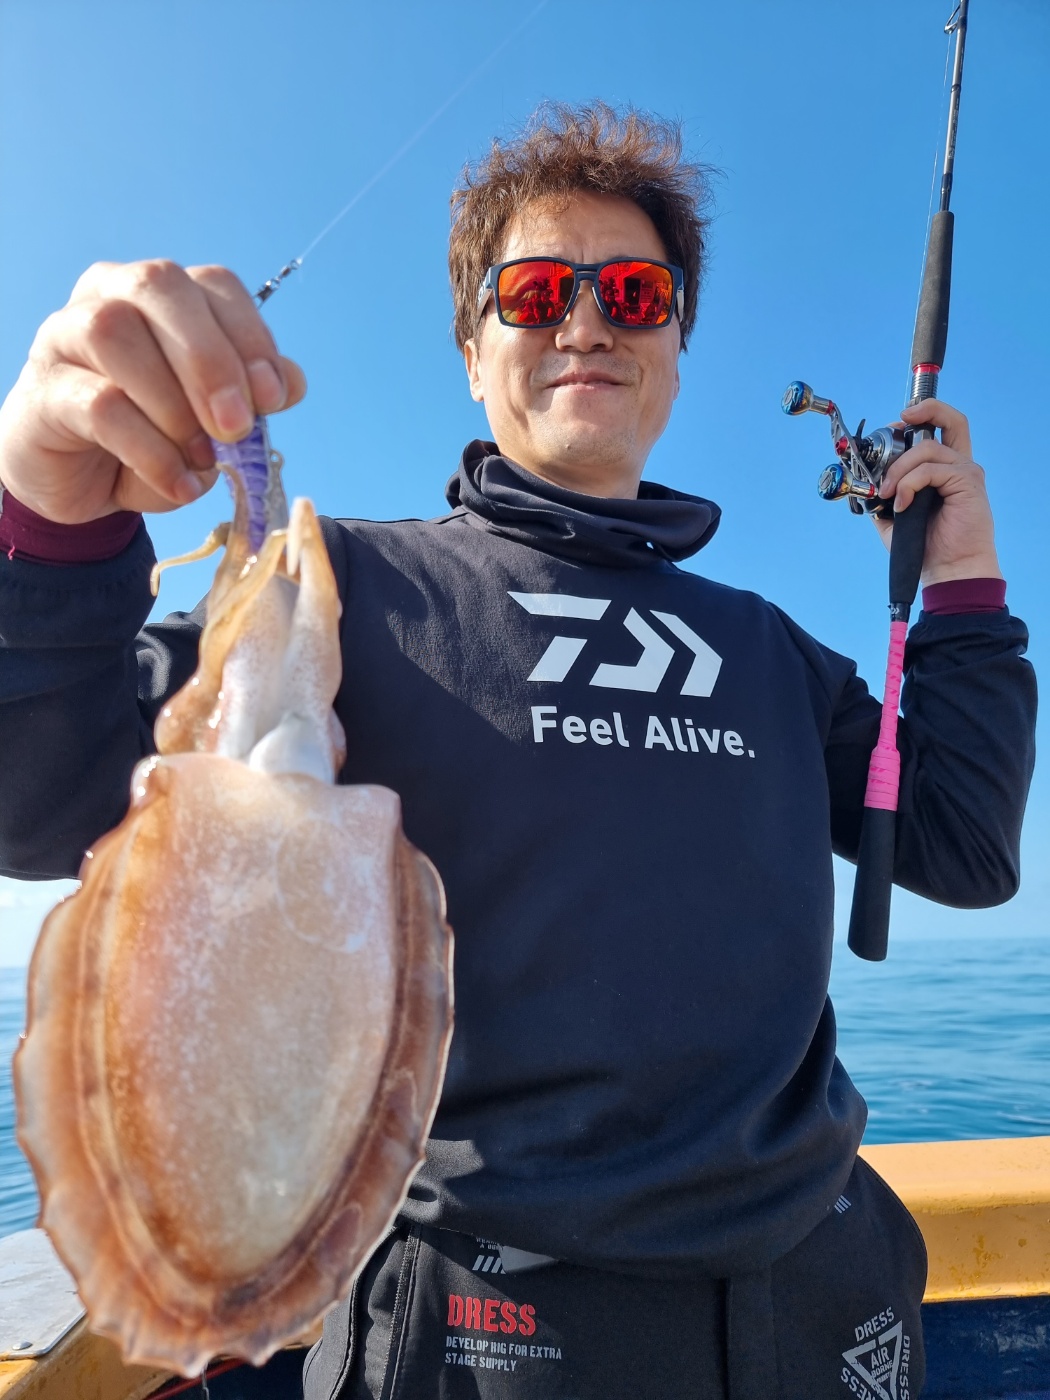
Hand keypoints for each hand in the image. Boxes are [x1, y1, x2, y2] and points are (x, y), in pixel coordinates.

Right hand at [0, 260, 306, 522]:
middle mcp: (108, 295)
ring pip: (117, 334)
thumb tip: (292, 382)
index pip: (213, 284)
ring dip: (173, 405)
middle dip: (210, 359)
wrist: (80, 482)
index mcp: (162, 294)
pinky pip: (98, 405)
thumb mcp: (210, 421)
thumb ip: (249, 396)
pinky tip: (178, 483)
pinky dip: (151, 451)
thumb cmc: (150, 436)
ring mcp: (65, 336)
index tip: (274, 398)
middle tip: (236, 426)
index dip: (250, 336)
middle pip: (159, 287)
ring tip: (201, 457)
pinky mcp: (44, 390)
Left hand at [873, 399, 1001, 584]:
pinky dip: (908, 484)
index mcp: (943, 469)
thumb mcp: (893, 517)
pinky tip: (901, 504)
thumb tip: (863, 480)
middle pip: (951, 420)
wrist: (948, 570)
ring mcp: (965, 471)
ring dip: (898, 469)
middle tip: (894, 424)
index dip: (917, 418)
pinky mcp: (968, 482)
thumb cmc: (925, 547)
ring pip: (926, 449)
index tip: (891, 429)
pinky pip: (929, 470)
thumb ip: (883, 493)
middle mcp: (958, 465)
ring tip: (887, 493)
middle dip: (923, 411)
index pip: (939, 429)